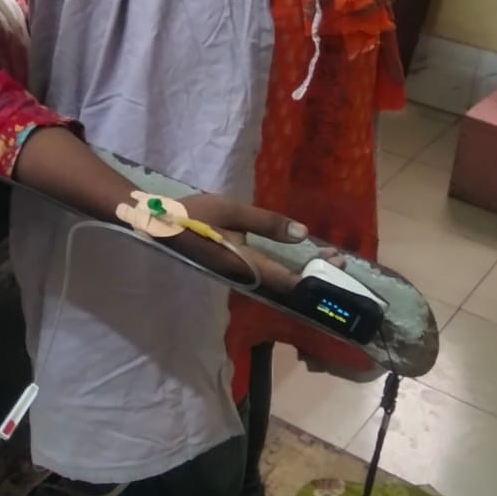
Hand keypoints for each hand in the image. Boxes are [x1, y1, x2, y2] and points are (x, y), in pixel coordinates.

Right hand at [177, 193, 336, 296]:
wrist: (158, 225)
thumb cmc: (193, 216)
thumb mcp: (231, 211)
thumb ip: (267, 223)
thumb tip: (303, 233)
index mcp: (245, 264)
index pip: (290, 277)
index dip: (316, 272)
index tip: (338, 260)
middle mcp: (244, 277)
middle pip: (286, 284)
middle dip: (313, 273)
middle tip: (337, 260)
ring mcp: (236, 275)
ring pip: (276, 281)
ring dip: (300, 272)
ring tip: (320, 260)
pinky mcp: (230, 269)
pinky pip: (265, 275)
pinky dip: (284, 269)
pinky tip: (288, 258)